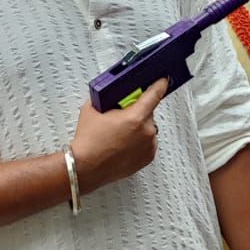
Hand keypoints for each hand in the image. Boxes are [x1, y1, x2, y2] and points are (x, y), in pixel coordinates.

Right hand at [69, 79, 169, 195]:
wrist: (85, 167)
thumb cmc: (88, 142)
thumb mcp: (93, 110)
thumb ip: (106, 99)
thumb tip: (111, 95)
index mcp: (136, 117)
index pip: (154, 95)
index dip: (160, 85)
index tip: (163, 81)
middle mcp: (146, 132)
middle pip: (148, 113)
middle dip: (137, 112)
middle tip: (121, 117)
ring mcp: (148, 146)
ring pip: (148, 129)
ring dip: (139, 128)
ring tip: (120, 134)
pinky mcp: (148, 158)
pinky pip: (148, 143)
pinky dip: (139, 141)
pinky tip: (124, 144)